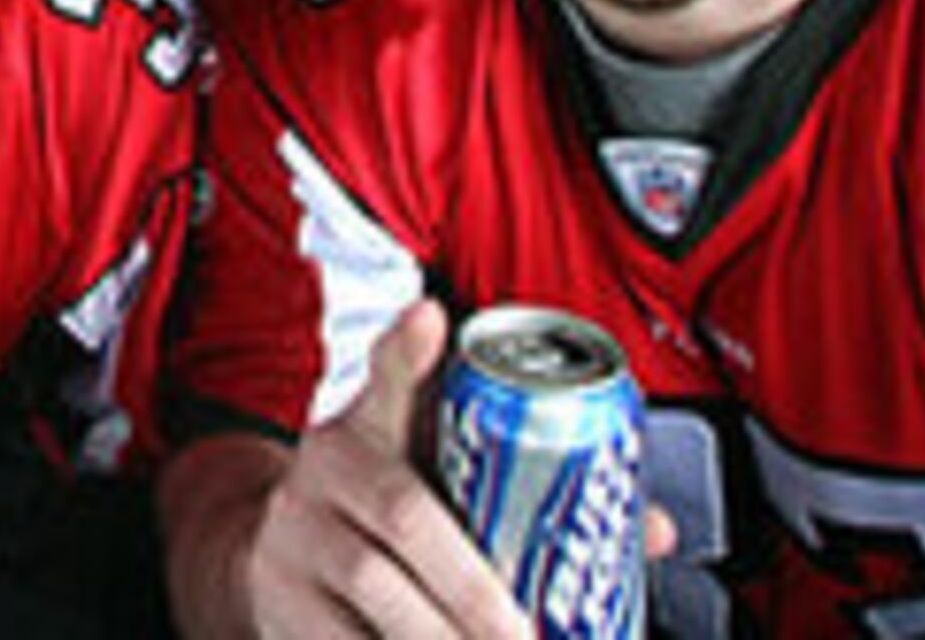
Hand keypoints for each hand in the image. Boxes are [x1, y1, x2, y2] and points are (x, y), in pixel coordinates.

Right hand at [219, 301, 529, 639]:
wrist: (274, 563)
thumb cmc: (384, 521)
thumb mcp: (428, 479)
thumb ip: (522, 491)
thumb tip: (649, 529)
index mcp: (368, 428)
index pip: (386, 375)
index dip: (407, 348)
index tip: (429, 317)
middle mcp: (325, 468)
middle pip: (402, 512)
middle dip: (473, 585)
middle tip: (525, 631)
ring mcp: (294, 534)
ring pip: (372, 583)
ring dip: (442, 632)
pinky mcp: (280, 601)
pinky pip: (339, 635)